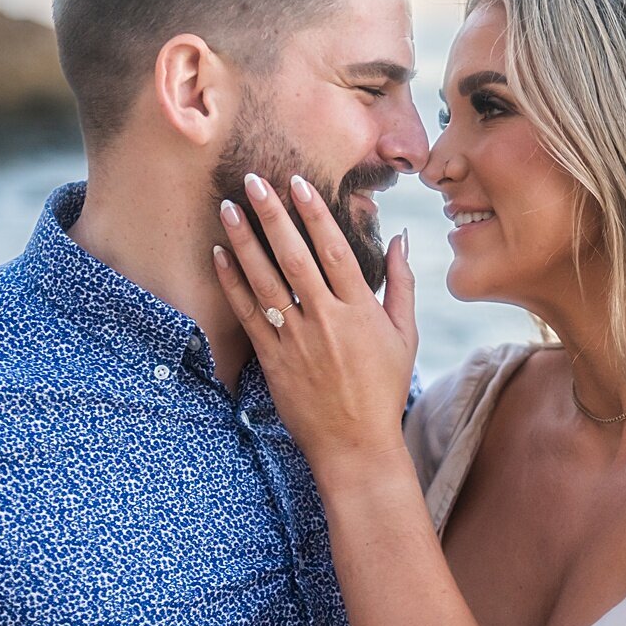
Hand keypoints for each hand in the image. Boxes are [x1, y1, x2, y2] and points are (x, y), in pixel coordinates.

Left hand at [213, 172, 416, 468]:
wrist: (355, 443)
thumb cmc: (384, 387)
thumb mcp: (405, 335)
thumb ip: (402, 283)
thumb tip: (401, 238)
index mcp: (360, 310)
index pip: (334, 251)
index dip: (315, 214)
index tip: (298, 183)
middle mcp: (326, 320)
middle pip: (294, 257)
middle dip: (272, 215)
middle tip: (253, 181)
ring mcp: (296, 340)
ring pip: (265, 281)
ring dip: (244, 241)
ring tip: (227, 208)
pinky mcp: (273, 360)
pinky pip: (247, 314)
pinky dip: (232, 283)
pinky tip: (220, 255)